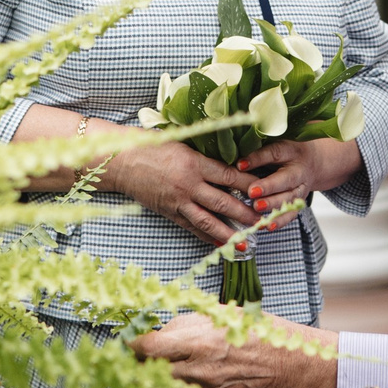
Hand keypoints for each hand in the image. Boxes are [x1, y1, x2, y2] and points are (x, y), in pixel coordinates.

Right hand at [99, 141, 258, 244]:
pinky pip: (191, 227)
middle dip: (245, 213)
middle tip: (263, 222)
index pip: (228, 175)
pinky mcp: (169, 212)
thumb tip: (232, 163)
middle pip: (222, 202)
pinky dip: (206, 237)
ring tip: (245, 243)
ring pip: (208, 221)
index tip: (264, 190)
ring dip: (228, 233)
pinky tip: (219, 244)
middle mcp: (188, 184)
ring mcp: (178, 201)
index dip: (249, 184)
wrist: (123, 161)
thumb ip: (205, 156)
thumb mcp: (182, 143)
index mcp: (194, 163)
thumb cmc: (153, 147)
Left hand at [132, 310, 338, 387]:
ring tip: (167, 370)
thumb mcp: (220, 315)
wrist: (290, 366)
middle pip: (147, 375)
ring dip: (156, 384)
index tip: (129, 341)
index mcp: (198, 344)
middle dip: (140, 365)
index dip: (132, 344)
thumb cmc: (258, 334)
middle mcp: (198, 374)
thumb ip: (183, 324)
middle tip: (144, 357)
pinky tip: (188, 386)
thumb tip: (156, 332)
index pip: (147, 348)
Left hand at [236, 138, 363, 223]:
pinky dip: (281, 221)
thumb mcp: (276, 143)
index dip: (257, 158)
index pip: (274, 153)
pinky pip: (292, 213)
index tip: (239, 164)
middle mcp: (298, 170)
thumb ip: (257, 147)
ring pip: (289, 198)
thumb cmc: (286, 152)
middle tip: (252, 192)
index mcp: (290, 150)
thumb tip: (229, 152)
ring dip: (273, 205)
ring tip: (257, 209)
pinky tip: (268, 226)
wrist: (315, 163)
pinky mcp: (300, 203)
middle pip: (285, 179)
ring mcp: (301, 188)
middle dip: (269, 186)